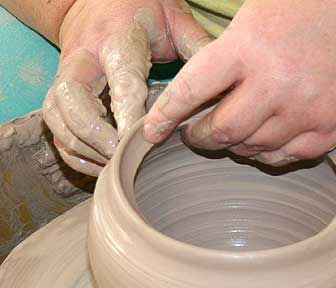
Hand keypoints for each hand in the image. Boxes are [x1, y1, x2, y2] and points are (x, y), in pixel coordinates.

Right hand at [43, 0, 210, 175]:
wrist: (96, 0)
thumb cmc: (141, 11)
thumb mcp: (174, 19)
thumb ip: (197, 48)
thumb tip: (223, 84)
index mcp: (117, 40)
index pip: (123, 83)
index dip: (130, 116)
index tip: (143, 142)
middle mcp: (84, 57)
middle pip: (73, 101)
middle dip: (95, 136)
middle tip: (120, 157)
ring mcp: (65, 73)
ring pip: (57, 116)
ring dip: (81, 147)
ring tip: (110, 164)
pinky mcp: (58, 88)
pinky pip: (54, 126)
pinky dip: (71, 150)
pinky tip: (95, 162)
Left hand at [144, 0, 335, 165]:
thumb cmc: (307, 12)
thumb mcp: (255, 18)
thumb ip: (223, 58)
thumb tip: (192, 101)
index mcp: (249, 46)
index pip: (191, 90)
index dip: (164, 115)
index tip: (150, 132)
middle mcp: (276, 82)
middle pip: (220, 132)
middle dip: (200, 137)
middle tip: (196, 133)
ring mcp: (306, 110)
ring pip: (250, 149)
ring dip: (234, 143)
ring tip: (237, 127)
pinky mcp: (330, 130)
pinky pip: (281, 158)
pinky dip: (264, 153)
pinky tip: (265, 137)